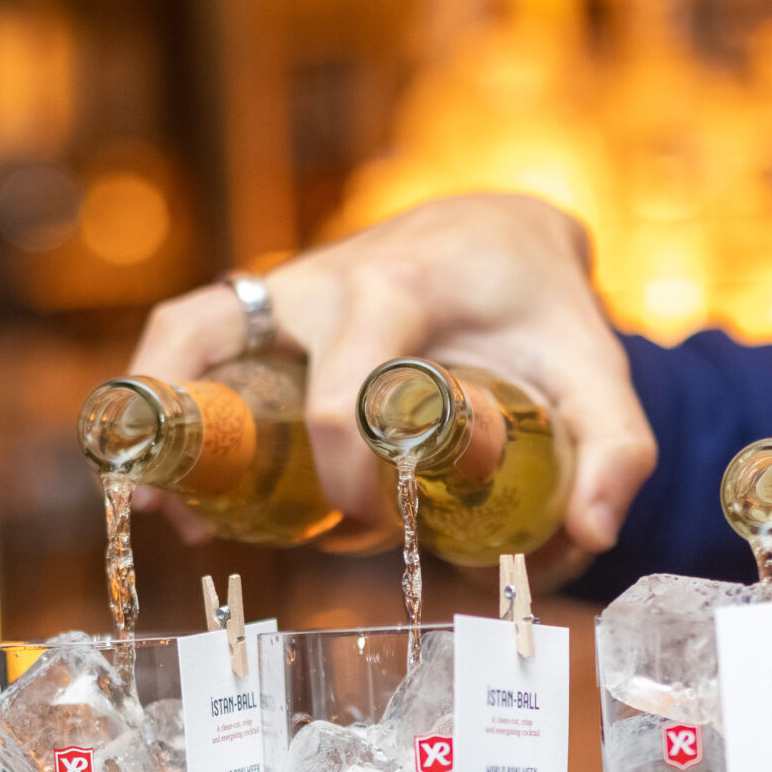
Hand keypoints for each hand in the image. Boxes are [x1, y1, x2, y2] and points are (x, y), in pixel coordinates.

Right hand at [128, 194, 657, 558]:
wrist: (501, 236)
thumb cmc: (542, 309)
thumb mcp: (594, 369)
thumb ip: (616, 449)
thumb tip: (591, 535)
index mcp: (401, 289)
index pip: (344, 389)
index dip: (345, 472)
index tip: (371, 527)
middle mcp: (325, 277)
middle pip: (231, 351)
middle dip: (224, 453)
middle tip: (227, 535)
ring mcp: (286, 287)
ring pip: (186, 333)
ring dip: (157, 418)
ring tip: (155, 507)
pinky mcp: (264, 305)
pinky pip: (187, 338)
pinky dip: (161, 399)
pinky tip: (168, 484)